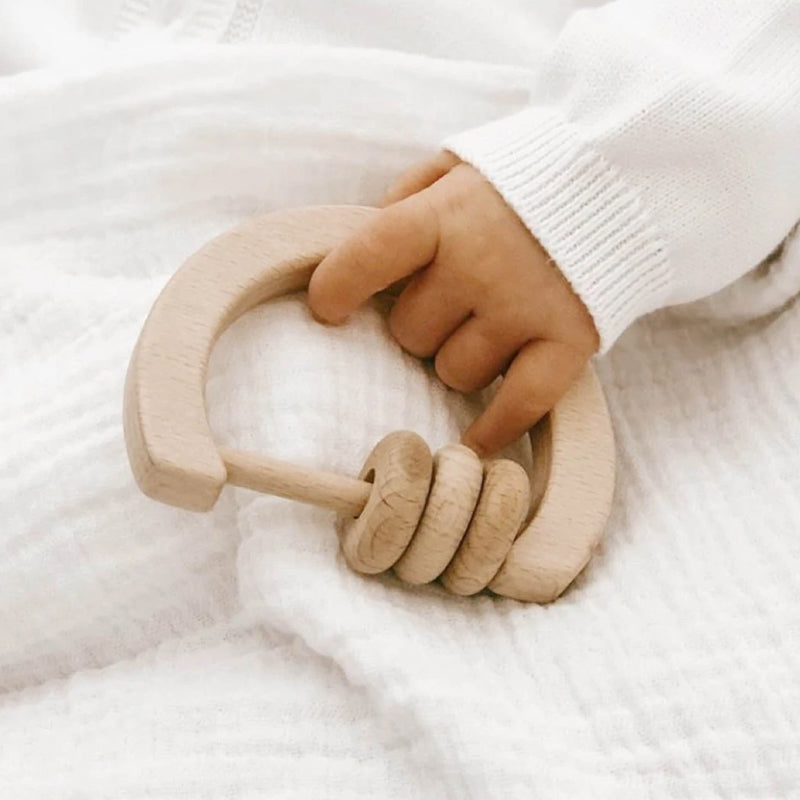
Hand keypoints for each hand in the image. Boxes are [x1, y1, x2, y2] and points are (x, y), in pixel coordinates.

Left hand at [308, 151, 598, 456]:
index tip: (329, 309)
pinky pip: (516, 407)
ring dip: (459, 359)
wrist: (624, 181)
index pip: (366, 258)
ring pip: (454, 373)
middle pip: (410, 332)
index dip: (336, 290)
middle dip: (419, 323)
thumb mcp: (456, 166)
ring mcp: (526, 308)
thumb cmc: (525, 180)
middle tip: (450, 301)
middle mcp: (481, 264)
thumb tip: (363, 253)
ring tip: (487, 328)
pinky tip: (474, 442)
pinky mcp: (569, 342)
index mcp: (445, 215)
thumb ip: (406, 202)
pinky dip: (493, 430)